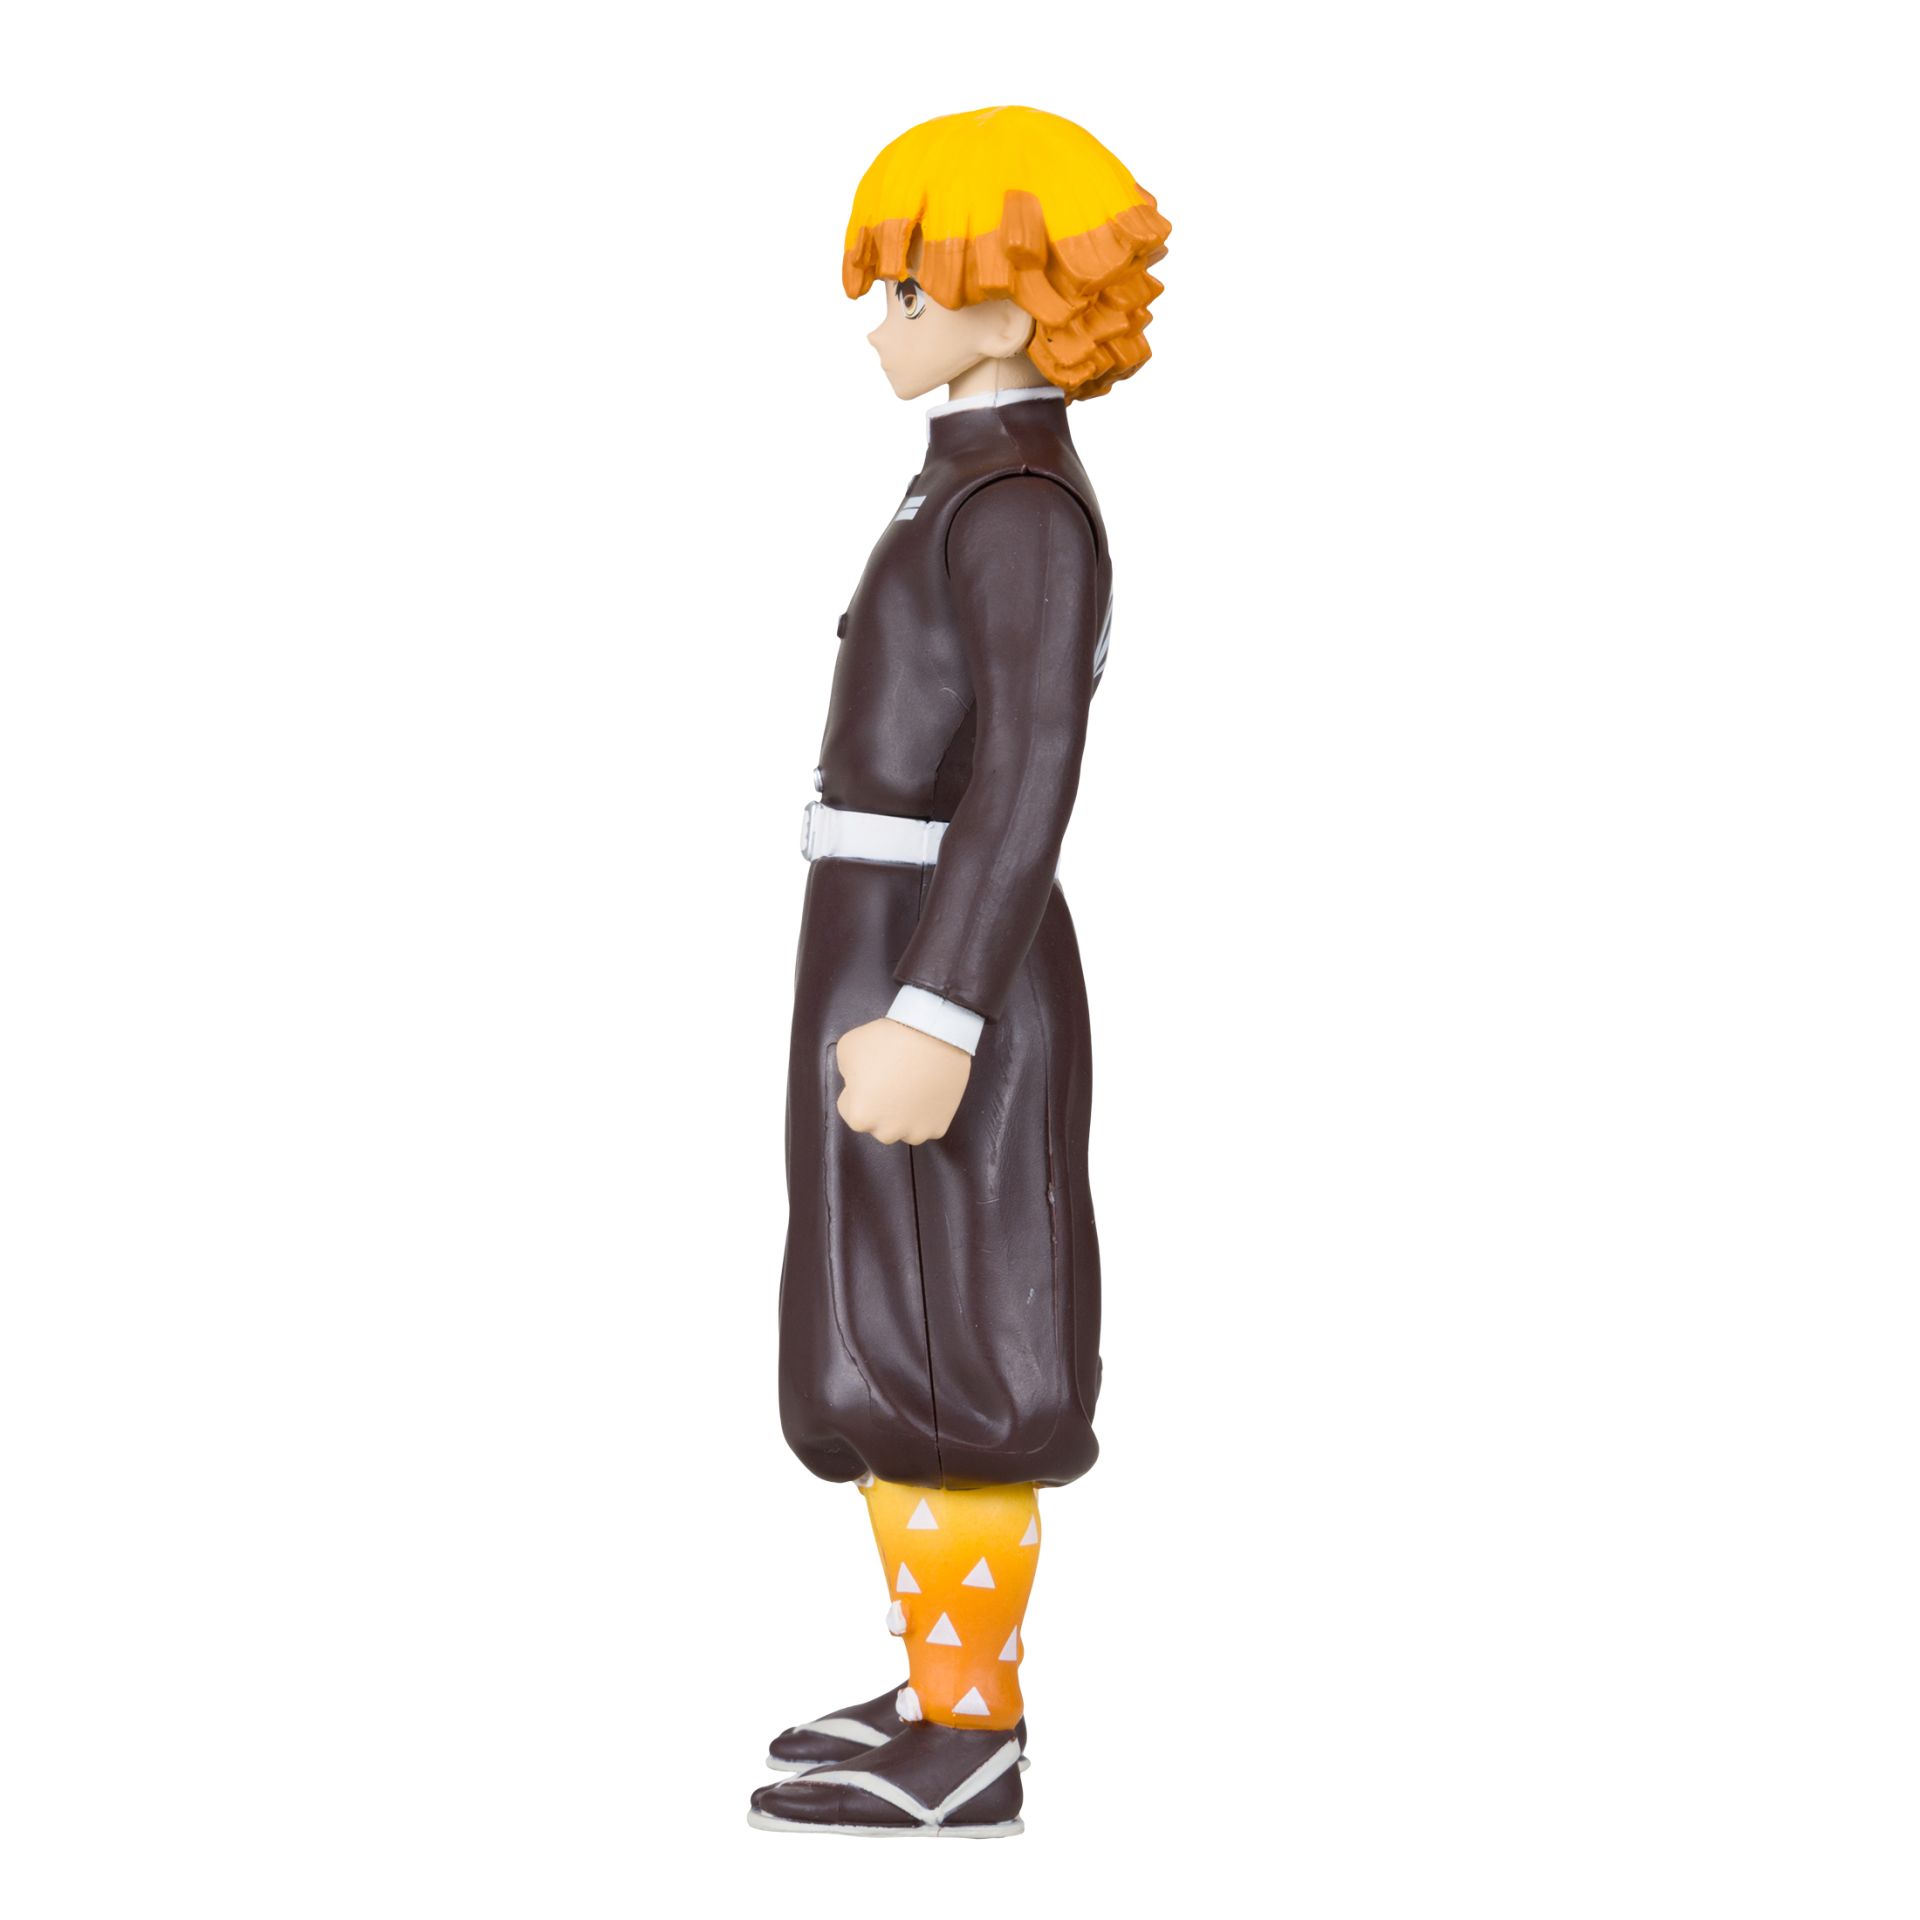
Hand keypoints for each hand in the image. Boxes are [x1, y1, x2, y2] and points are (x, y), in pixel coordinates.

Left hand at [835, 1017, 971, 1143]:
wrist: (934, 1034)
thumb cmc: (890, 1041)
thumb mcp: (847, 1047)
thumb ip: (845, 1072)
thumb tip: (856, 1081)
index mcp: (859, 1116)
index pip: (848, 1107)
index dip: (857, 1088)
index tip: (870, 1075)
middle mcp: (886, 1132)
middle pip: (876, 1123)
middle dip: (879, 1105)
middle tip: (890, 1079)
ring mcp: (915, 1133)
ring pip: (902, 1128)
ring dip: (902, 1114)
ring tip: (910, 1086)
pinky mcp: (938, 1127)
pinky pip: (927, 1126)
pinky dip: (926, 1113)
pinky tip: (926, 1092)